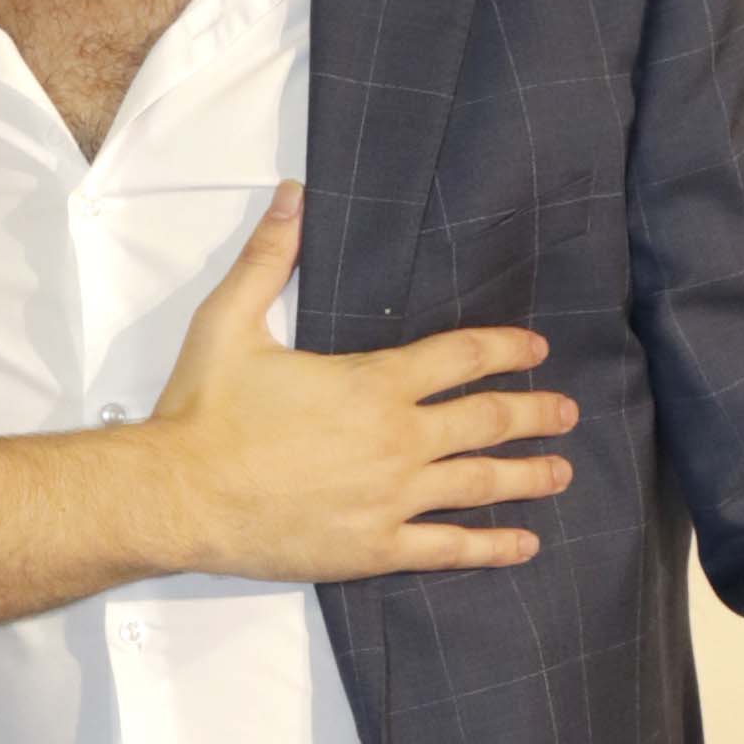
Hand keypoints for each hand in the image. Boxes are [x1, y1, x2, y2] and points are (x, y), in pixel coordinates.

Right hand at [147, 193, 572, 582]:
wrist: (177, 494)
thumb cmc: (201, 411)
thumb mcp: (229, 321)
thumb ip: (270, 257)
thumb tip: (293, 195)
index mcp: (374, 382)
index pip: (462, 358)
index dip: (507, 349)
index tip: (536, 349)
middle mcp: (398, 439)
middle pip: (489, 420)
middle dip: (536, 412)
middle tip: (566, 412)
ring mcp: (392, 498)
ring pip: (482, 483)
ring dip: (529, 475)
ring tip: (560, 471)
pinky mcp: (375, 548)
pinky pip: (449, 548)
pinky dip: (493, 547)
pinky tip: (525, 545)